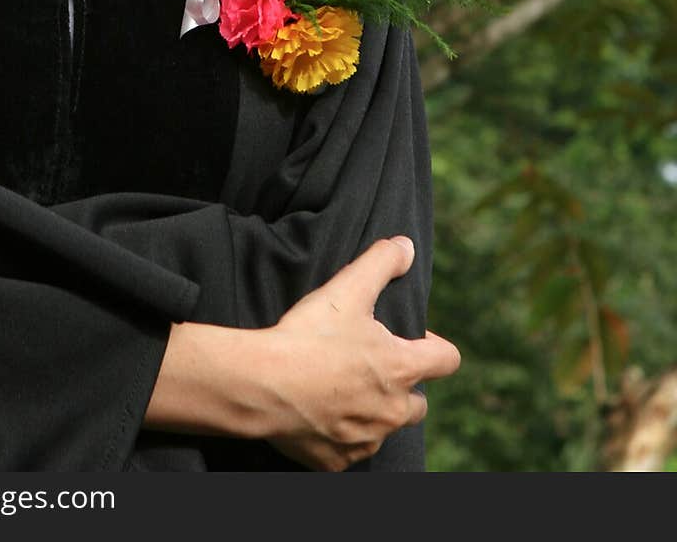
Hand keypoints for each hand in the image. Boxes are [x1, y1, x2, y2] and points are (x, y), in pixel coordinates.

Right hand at [262, 236, 459, 470]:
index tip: (414, 338)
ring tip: (341, 388)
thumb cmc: (309, 336)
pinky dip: (340, 435)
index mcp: (401, 369)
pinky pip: (349, 451)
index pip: (447, 359)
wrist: (262, 384)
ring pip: (384, 428)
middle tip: (370, 365)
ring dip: (372, 412)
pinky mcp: (336, 462)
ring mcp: (365, 441)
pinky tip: (319, 413)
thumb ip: (381, 261)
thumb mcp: (348, 287)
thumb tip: (406, 247)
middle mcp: (392, 412)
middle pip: (418, 404)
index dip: (435, 346)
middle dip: (403, 386)